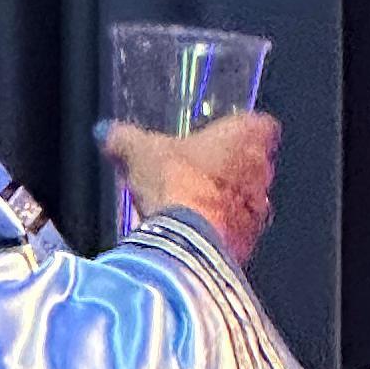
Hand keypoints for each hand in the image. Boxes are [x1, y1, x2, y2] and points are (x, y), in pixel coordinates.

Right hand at [103, 108, 279, 267]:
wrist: (186, 240)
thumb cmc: (176, 182)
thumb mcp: (139, 152)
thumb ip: (125, 139)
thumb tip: (108, 132)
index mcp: (246, 137)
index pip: (260, 124)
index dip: (241, 129)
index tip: (220, 135)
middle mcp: (262, 172)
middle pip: (254, 164)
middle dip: (228, 169)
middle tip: (196, 172)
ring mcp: (258, 211)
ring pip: (247, 200)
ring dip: (225, 203)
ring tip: (190, 207)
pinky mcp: (248, 244)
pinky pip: (236, 233)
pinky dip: (218, 232)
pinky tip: (191, 234)